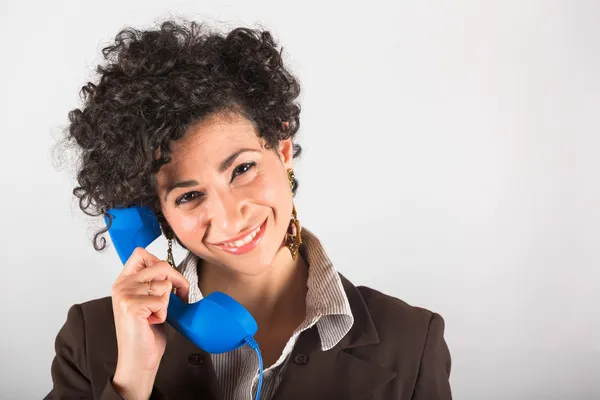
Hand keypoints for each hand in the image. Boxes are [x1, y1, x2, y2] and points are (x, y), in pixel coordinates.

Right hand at [110, 247, 189, 398]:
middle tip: (179, 296)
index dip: (160, 262)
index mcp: (123, 282)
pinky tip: (152, 322)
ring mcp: (125, 295)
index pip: (141, 253)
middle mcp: (122, 286)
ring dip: (168, 302)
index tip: (168, 276)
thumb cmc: (145, 333)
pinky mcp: (133, 306)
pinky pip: (163, 300)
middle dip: (177, 281)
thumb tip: (171, 270)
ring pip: (165, 284)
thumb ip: (152, 282)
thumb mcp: (147, 301)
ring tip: (155, 315)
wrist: (138, 359)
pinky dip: (164, 313)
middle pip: (160, 265)